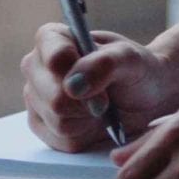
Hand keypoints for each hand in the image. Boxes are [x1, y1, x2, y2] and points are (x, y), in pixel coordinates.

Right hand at [21, 24, 174, 151]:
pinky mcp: (41, 125)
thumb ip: (104, 64)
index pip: (54, 57)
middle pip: (53, 96)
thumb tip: (72, 86)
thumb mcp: (129, 59)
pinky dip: (83, 135)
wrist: (142, 97)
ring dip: (87, 118)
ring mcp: (35, 97)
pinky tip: (91, 122)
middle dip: (86, 102)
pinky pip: (59, 140)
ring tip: (99, 107)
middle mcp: (36, 67)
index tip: (102, 80)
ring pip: (57, 120)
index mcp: (51, 39)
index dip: (79, 73)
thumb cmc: (134, 69)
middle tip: (106, 98)